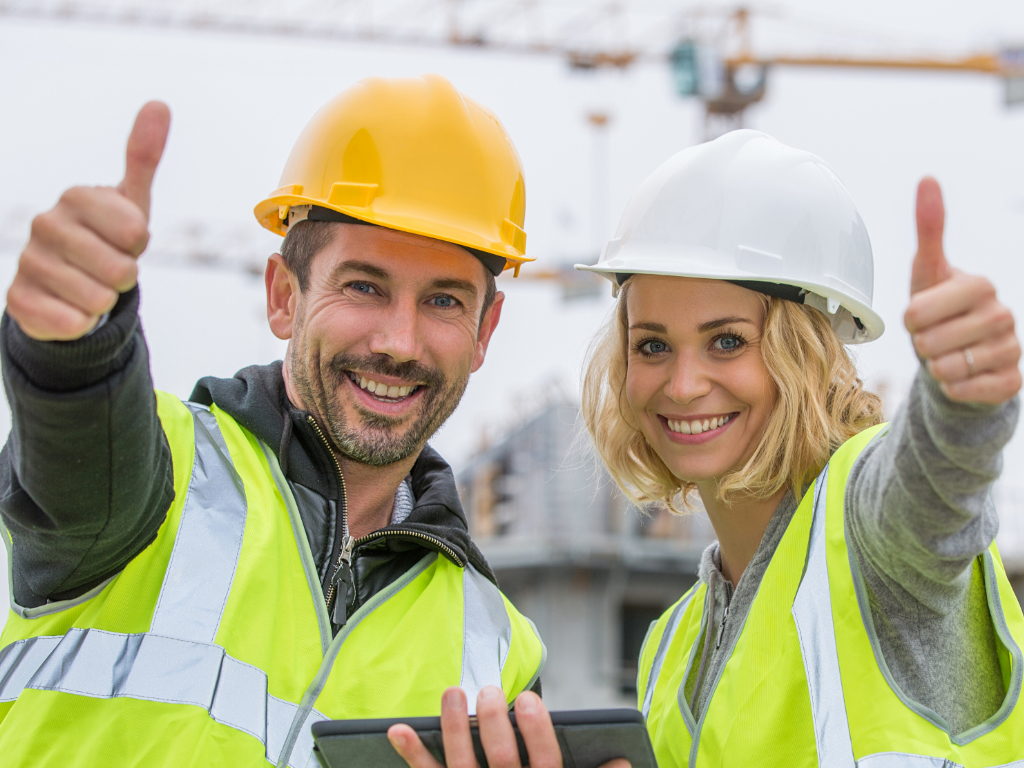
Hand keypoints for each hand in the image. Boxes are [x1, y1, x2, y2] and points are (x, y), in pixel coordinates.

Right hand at [6, 102, 170, 339]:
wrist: (69, 284)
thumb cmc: (107, 238)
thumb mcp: (131, 201)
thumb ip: (144, 156)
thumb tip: (159, 104)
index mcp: (76, 197)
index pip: (136, 231)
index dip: (139, 245)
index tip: (126, 240)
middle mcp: (45, 224)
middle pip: (121, 269)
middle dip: (126, 278)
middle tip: (111, 269)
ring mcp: (28, 261)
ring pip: (98, 299)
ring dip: (104, 302)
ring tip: (91, 287)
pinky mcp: (18, 299)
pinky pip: (69, 322)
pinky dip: (81, 324)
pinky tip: (72, 309)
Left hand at [387, 686, 630, 767]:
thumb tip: (624, 763)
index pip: (546, 763)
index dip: (538, 731)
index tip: (529, 700)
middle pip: (500, 759)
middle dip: (494, 720)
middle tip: (489, 690)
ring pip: (460, 765)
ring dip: (454, 727)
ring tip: (452, 693)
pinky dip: (411, 754)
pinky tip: (398, 729)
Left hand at [903, 177, 1020, 404]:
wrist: (960, 358)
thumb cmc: (940, 313)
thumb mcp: (928, 273)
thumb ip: (929, 230)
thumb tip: (928, 178)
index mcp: (980, 285)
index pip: (916, 311)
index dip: (910, 320)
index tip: (923, 315)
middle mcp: (1002, 314)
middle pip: (927, 342)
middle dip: (920, 345)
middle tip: (934, 338)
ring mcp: (1011, 349)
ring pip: (946, 368)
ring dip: (935, 368)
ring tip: (947, 356)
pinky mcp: (1011, 382)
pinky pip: (965, 391)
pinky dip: (953, 388)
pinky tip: (960, 377)